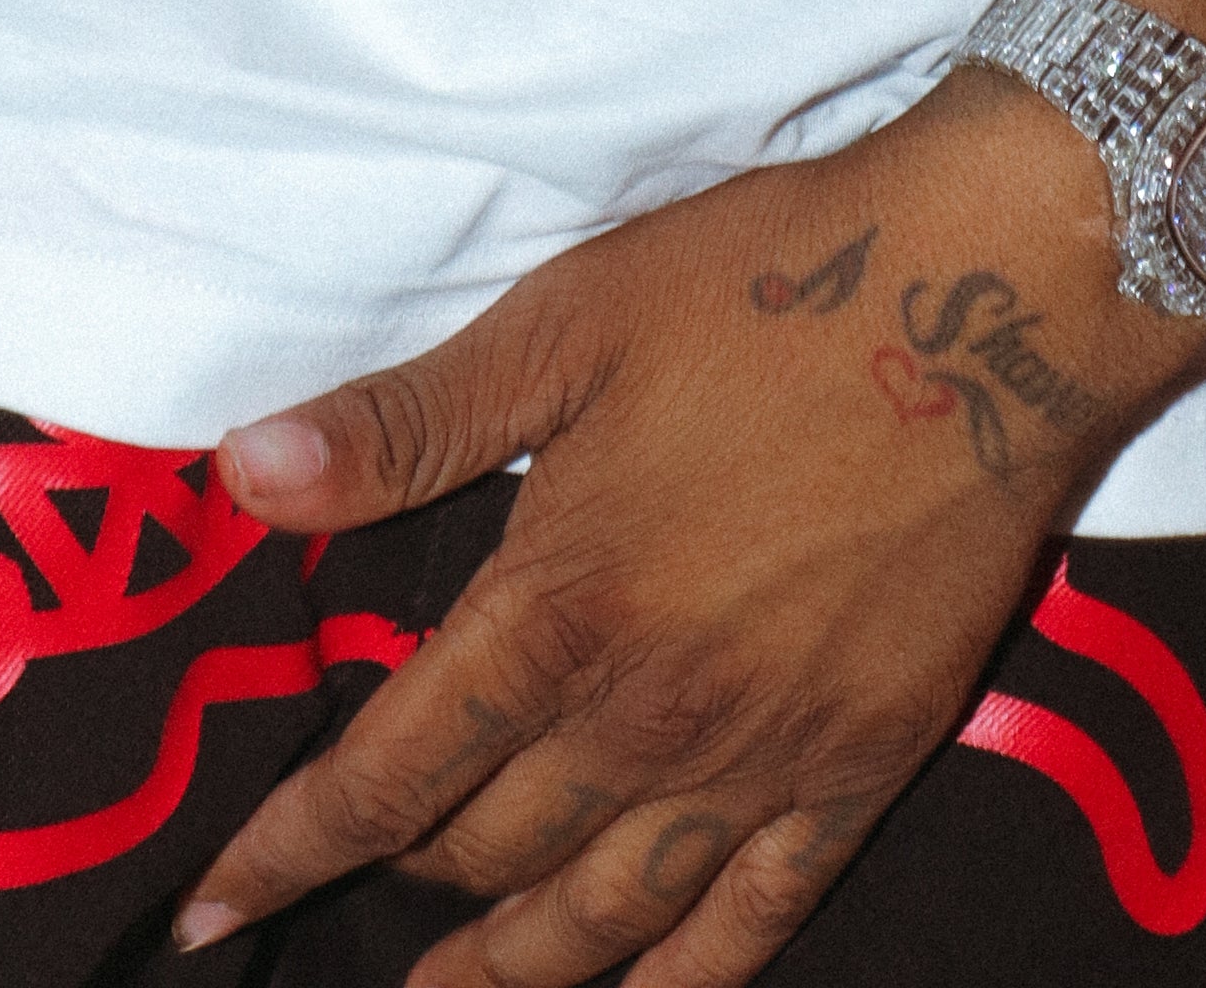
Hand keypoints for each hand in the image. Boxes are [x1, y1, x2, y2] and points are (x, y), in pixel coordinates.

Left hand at [168, 71, 1203, 983]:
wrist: (994, 297)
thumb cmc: (769, 286)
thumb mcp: (566, 322)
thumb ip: (403, 423)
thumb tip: (247, 475)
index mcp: (557, 609)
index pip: (384, 775)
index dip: (286, 847)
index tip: (211, 902)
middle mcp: (646, 718)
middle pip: (485, 850)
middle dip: (397, 877)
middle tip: (344, 883)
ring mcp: (759, 760)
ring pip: (602, 917)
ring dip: (510, 968)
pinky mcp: (860, 767)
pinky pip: (752, 922)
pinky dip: (676, 984)